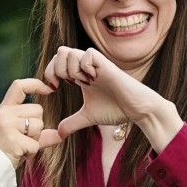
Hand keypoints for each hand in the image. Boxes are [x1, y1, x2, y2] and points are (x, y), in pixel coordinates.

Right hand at [0, 78, 61, 167]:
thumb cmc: (4, 149)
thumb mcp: (18, 135)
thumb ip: (39, 133)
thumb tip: (60, 135)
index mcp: (4, 108)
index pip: (19, 86)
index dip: (35, 84)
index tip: (49, 90)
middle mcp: (5, 113)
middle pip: (37, 110)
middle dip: (37, 126)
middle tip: (22, 138)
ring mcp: (8, 126)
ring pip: (39, 125)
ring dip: (35, 139)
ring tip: (20, 145)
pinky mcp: (13, 140)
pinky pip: (35, 143)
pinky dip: (32, 152)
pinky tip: (20, 153)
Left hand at [43, 47, 182, 148]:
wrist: (136, 110)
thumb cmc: (115, 109)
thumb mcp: (88, 117)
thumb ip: (72, 123)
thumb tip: (58, 134)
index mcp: (80, 74)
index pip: (57, 62)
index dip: (50, 74)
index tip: (54, 90)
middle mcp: (86, 66)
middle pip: (61, 52)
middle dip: (56, 69)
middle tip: (65, 86)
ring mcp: (96, 65)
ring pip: (70, 52)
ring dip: (70, 70)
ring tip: (82, 84)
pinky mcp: (107, 65)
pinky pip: (88, 54)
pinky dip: (86, 67)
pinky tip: (92, 80)